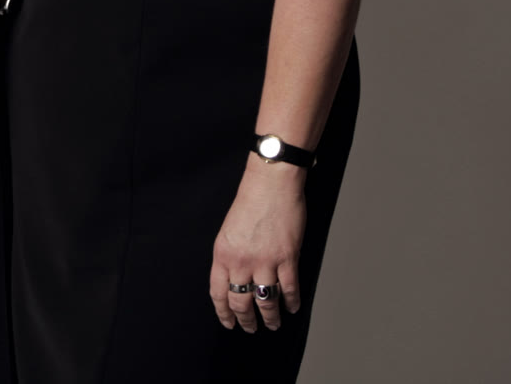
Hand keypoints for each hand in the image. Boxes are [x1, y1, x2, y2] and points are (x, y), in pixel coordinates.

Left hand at [208, 159, 306, 332]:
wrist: (271, 183)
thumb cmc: (250, 201)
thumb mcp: (228, 230)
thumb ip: (230, 256)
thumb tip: (235, 279)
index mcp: (222, 253)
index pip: (218, 293)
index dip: (223, 312)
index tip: (228, 322)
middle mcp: (241, 261)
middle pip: (241, 301)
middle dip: (245, 320)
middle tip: (250, 328)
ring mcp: (265, 261)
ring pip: (266, 301)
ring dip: (270, 317)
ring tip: (272, 324)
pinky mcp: (287, 257)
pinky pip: (289, 288)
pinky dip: (291, 302)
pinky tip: (292, 308)